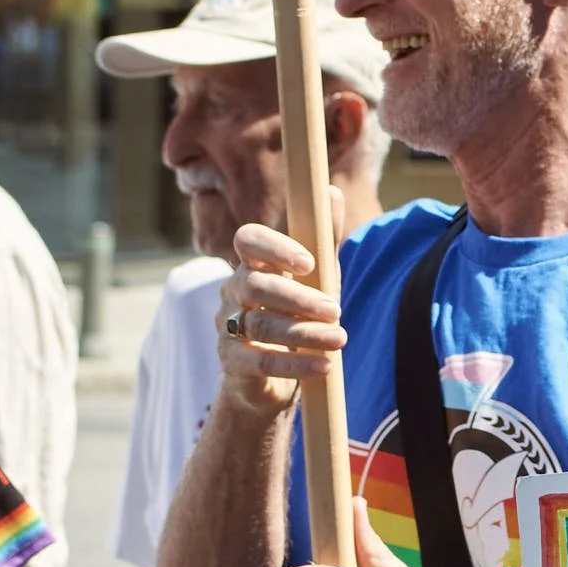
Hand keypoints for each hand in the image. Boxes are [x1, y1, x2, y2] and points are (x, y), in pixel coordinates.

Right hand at [218, 220, 346, 418]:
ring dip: (303, 333)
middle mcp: (233, 291)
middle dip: (299, 298)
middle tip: (336, 310)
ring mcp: (228, 326)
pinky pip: (259, 362)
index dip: (275, 247)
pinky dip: (294, 364)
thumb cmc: (297, 314)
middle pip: (257, 286)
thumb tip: (331, 192)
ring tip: (339, 339)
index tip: (308, 263)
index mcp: (253, 264)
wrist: (275, 374)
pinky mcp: (232, 361)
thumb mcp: (316, 277)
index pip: (248, 240)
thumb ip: (324, 238)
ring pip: (260, 325)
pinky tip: (323, 365)